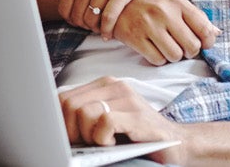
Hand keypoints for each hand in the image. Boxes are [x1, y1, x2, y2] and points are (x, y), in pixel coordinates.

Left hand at [51, 0, 164, 35]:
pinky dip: (108, 29)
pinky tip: (109, 34)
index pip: (64, 6)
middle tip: (91, 29)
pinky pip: (110, 17)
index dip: (69, 19)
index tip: (78, 23)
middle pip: (77, 15)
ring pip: (92, 18)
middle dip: (82, 26)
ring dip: (95, 29)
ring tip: (100, 31)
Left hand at [58, 76, 190, 163]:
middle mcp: (115, 86)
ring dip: (87, 136)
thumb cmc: (137, 137)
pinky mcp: (137, 116)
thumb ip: (84, 115)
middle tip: (87, 143)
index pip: (63, 97)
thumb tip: (52, 124)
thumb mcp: (105, 121)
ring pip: (84, 112)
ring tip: (103, 143)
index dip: (59, 121)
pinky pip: (104, 122)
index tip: (70, 138)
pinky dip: (102, 138)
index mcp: (104, 85)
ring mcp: (128, 99)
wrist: (177, 145)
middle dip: (71, 130)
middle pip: (69, 104)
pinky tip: (112, 144)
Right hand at [110, 0, 219, 64]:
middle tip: (183, 47)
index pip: (204, 28)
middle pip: (192, 46)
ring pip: (175, 55)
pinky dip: (159, 59)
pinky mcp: (134, 37)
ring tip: (168, 47)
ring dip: (174, 56)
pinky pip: (157, 59)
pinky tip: (155, 49)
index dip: (208, 41)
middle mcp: (164, 13)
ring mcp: (148, 26)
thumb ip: (194, 15)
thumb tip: (216, 33)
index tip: (203, 43)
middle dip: (190, 51)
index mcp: (176, 1)